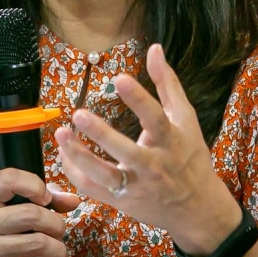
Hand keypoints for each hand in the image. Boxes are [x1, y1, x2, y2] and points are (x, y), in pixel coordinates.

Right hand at [0, 167, 80, 256]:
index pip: (9, 178)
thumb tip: (73, 200)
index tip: (45, 198)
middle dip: (56, 224)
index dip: (35, 184)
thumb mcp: (7, 208)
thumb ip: (40, 198)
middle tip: (57, 231)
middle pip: (33, 214)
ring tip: (56, 251)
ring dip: (58, 249)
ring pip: (39, 243)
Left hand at [53, 43, 241, 255]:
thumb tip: (154, 48)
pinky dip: (75, 173)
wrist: (197, 208)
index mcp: (171, 140)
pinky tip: (64, 153)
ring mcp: (137, 186)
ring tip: (61, 135)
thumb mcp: (185, 118)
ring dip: (80, 156)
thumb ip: (167, 83)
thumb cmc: (189, 155)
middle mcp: (155, 166)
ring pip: (104, 175)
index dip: (138, 98)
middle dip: (102, 134)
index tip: (118, 78)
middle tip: (79, 114)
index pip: (155, 118)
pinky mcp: (123, 200)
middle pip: (127, 151)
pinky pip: (94, 189)